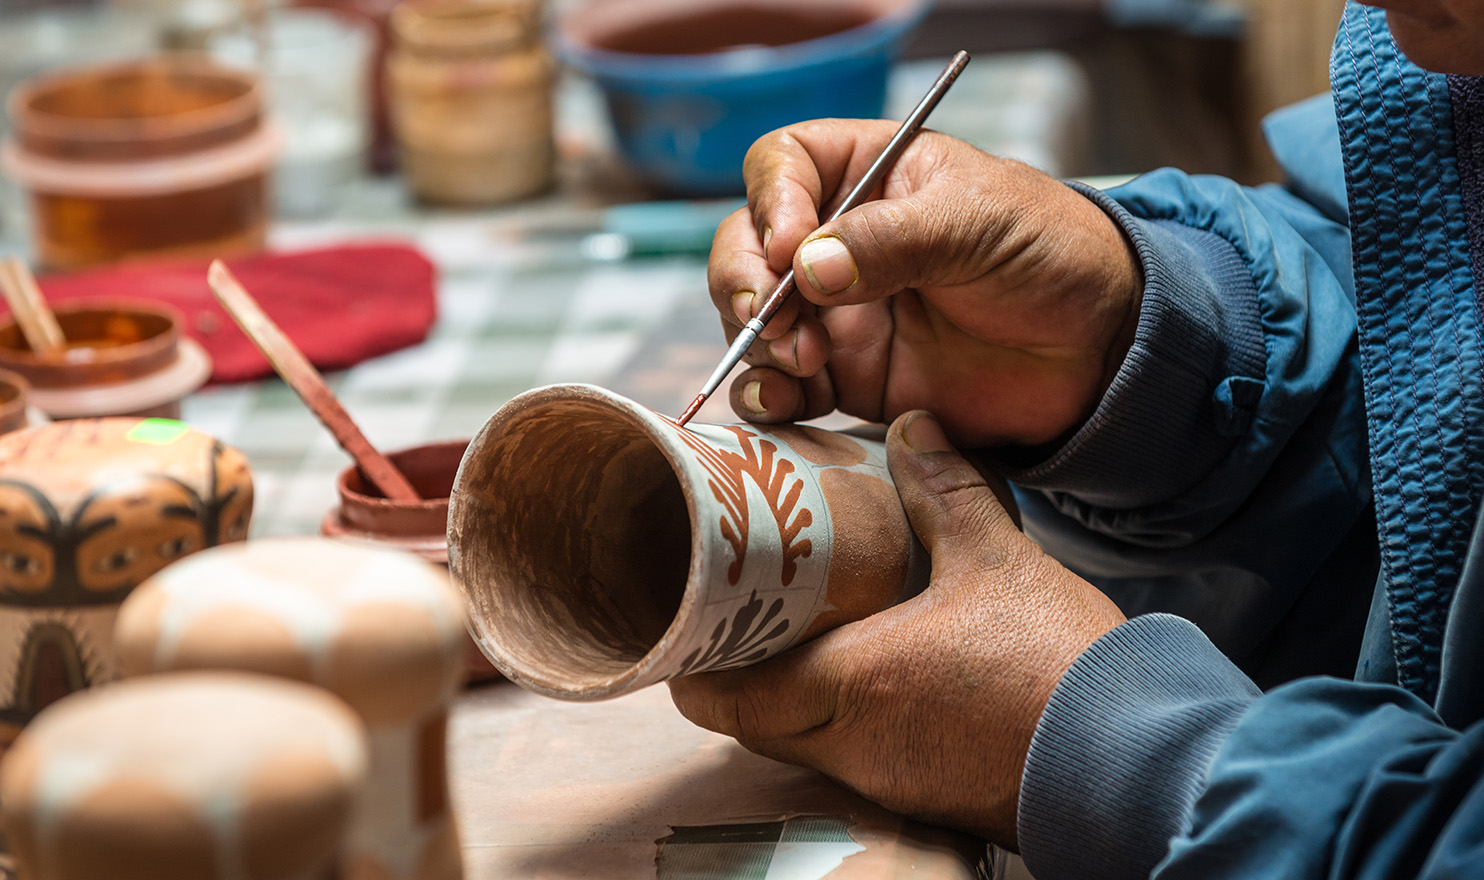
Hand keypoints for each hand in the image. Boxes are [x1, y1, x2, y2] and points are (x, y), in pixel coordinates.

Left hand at [668, 411, 1125, 847]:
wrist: (1135, 758)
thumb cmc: (1058, 665)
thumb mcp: (996, 559)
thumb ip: (945, 490)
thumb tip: (912, 426)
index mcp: (850, 686)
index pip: (724, 699)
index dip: (694, 665)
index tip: (692, 621)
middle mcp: (852, 746)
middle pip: (751, 726)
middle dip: (738, 674)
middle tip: (746, 615)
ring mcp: (887, 780)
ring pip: (799, 744)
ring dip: (790, 696)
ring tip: (803, 632)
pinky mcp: (925, 797)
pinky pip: (853, 759)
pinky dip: (843, 718)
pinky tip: (873, 673)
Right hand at [709, 120, 1141, 447]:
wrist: (1099, 349)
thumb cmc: (1050, 254)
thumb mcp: (978, 223)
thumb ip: (892, 240)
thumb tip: (805, 266)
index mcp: (869, 176)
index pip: (784, 165)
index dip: (771, 202)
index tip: (790, 246)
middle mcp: (839, 242)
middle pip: (747, 247)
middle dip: (743, 281)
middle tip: (770, 316)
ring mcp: (838, 313)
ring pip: (754, 320)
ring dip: (757, 342)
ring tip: (803, 360)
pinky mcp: (850, 377)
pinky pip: (785, 389)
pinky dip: (767, 398)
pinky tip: (781, 403)